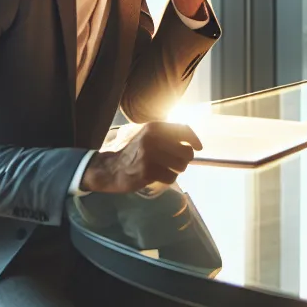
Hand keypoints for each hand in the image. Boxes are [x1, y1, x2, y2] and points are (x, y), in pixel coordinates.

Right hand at [82, 121, 200, 192]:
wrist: (107, 168)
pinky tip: (158, 176)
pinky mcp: (148, 172)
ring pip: (181, 166)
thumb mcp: (144, 134)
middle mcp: (153, 139)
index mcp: (154, 127)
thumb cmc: (129, 151)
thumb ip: (163, 132)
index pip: (184, 130)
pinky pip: (171, 177)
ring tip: (165, 169)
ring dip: (176, 170)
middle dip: (185, 159)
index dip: (194, 140)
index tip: (198, 147)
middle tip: (176, 162)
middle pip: (187, 151)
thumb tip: (188, 136)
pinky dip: (168, 179)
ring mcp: (150, 156)